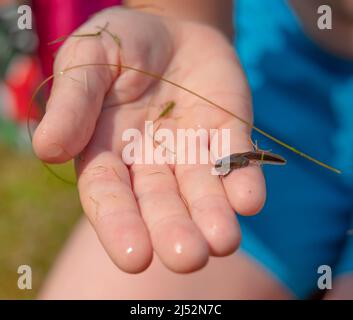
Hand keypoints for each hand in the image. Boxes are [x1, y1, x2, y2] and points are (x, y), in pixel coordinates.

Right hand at [33, 8, 265, 272]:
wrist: (171, 31)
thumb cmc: (122, 45)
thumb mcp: (88, 59)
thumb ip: (72, 102)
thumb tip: (47, 148)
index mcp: (108, 152)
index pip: (109, 196)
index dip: (120, 225)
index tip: (135, 256)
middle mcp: (151, 163)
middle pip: (161, 204)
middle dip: (174, 231)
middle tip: (188, 258)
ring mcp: (192, 152)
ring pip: (202, 192)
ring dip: (214, 217)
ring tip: (223, 241)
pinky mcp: (228, 135)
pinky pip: (236, 160)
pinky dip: (243, 181)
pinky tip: (249, 199)